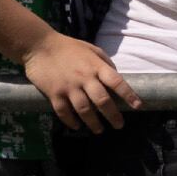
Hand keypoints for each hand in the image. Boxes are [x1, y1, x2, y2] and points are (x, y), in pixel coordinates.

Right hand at [22, 32, 136, 134]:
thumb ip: (105, 63)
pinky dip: (71, 121)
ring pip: (84, 110)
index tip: (138, 106)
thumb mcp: (91, 49)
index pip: (117, 82)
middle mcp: (84, 78)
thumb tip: (117, 76)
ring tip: (99, 130)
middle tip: (119, 125)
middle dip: (113, 116)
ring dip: (93, 123)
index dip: (129, 95)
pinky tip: (77, 126)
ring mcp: (69, 87)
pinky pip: (64, 112)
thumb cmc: (68, 47)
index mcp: (96, 67)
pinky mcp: (54, 93)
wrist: (38, 45)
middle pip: (102, 101)